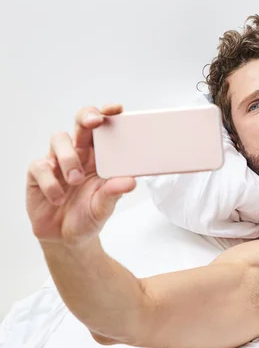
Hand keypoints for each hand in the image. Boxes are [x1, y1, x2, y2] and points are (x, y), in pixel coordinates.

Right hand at [26, 104, 135, 246]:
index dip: (108, 115)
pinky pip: (40, 165)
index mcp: (99, 157)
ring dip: (68, 157)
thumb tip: (130, 181)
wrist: (67, 238)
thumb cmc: (89, 215)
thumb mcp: (105, 207)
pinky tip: (57, 198)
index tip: (117, 110)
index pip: (103, 130)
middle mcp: (78, 154)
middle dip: (87, 117)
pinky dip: (50, 182)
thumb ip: (114, 193)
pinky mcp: (38, 174)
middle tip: (94, 122)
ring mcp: (57, 162)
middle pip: (80, 123)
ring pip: (59, 139)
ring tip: (75, 180)